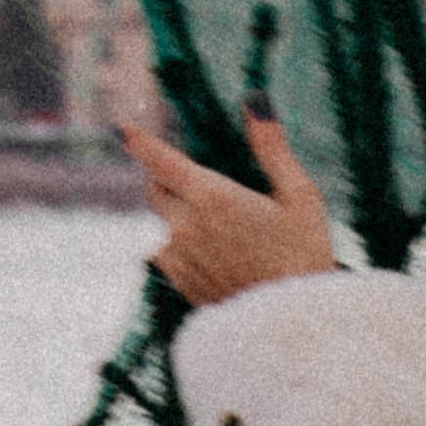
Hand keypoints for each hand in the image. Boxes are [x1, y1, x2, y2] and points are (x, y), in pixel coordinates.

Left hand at [123, 113, 336, 304]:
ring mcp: (178, 258)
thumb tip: (255, 101)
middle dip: (166, 176)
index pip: (162, 161)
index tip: (121, 128)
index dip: (139, 142)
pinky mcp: (179, 283)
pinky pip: (166, 252)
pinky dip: (180, 243)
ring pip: (161, 223)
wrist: (293, 324)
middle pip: (155, 189)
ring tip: (216, 224)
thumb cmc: (304, 255)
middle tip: (195, 177)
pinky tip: (215, 253)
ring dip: (176, 213)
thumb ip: (272, 147)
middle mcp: (185, 226)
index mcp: (213, 197)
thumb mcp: (300, 195)